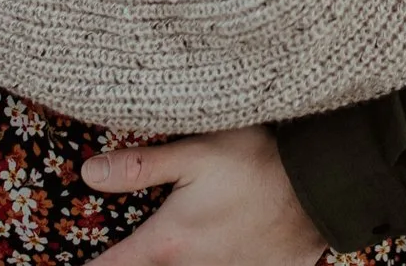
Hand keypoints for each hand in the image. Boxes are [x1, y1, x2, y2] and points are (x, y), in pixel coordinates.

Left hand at [83, 126, 328, 265]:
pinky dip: (218, 262)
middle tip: (136, 249)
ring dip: (178, 262)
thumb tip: (89, 173)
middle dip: (137, 263)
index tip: (80, 265)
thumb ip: (140, 166)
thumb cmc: (260, 163)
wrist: (324, 188)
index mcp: (169, 244)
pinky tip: (226, 244)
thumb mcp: (197, 152)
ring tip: (189, 238)